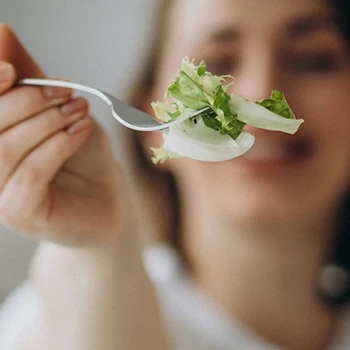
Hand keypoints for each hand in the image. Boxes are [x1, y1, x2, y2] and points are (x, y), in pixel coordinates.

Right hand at [0, 24, 124, 244]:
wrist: (109, 198)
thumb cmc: (84, 156)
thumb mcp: (60, 111)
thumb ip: (32, 80)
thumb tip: (2, 32)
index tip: (14, 69)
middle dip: (30, 102)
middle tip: (67, 92)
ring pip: (8, 148)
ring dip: (48, 122)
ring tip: (80, 111)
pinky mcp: (20, 213)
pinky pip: (31, 172)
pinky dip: (58, 145)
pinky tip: (82, 130)